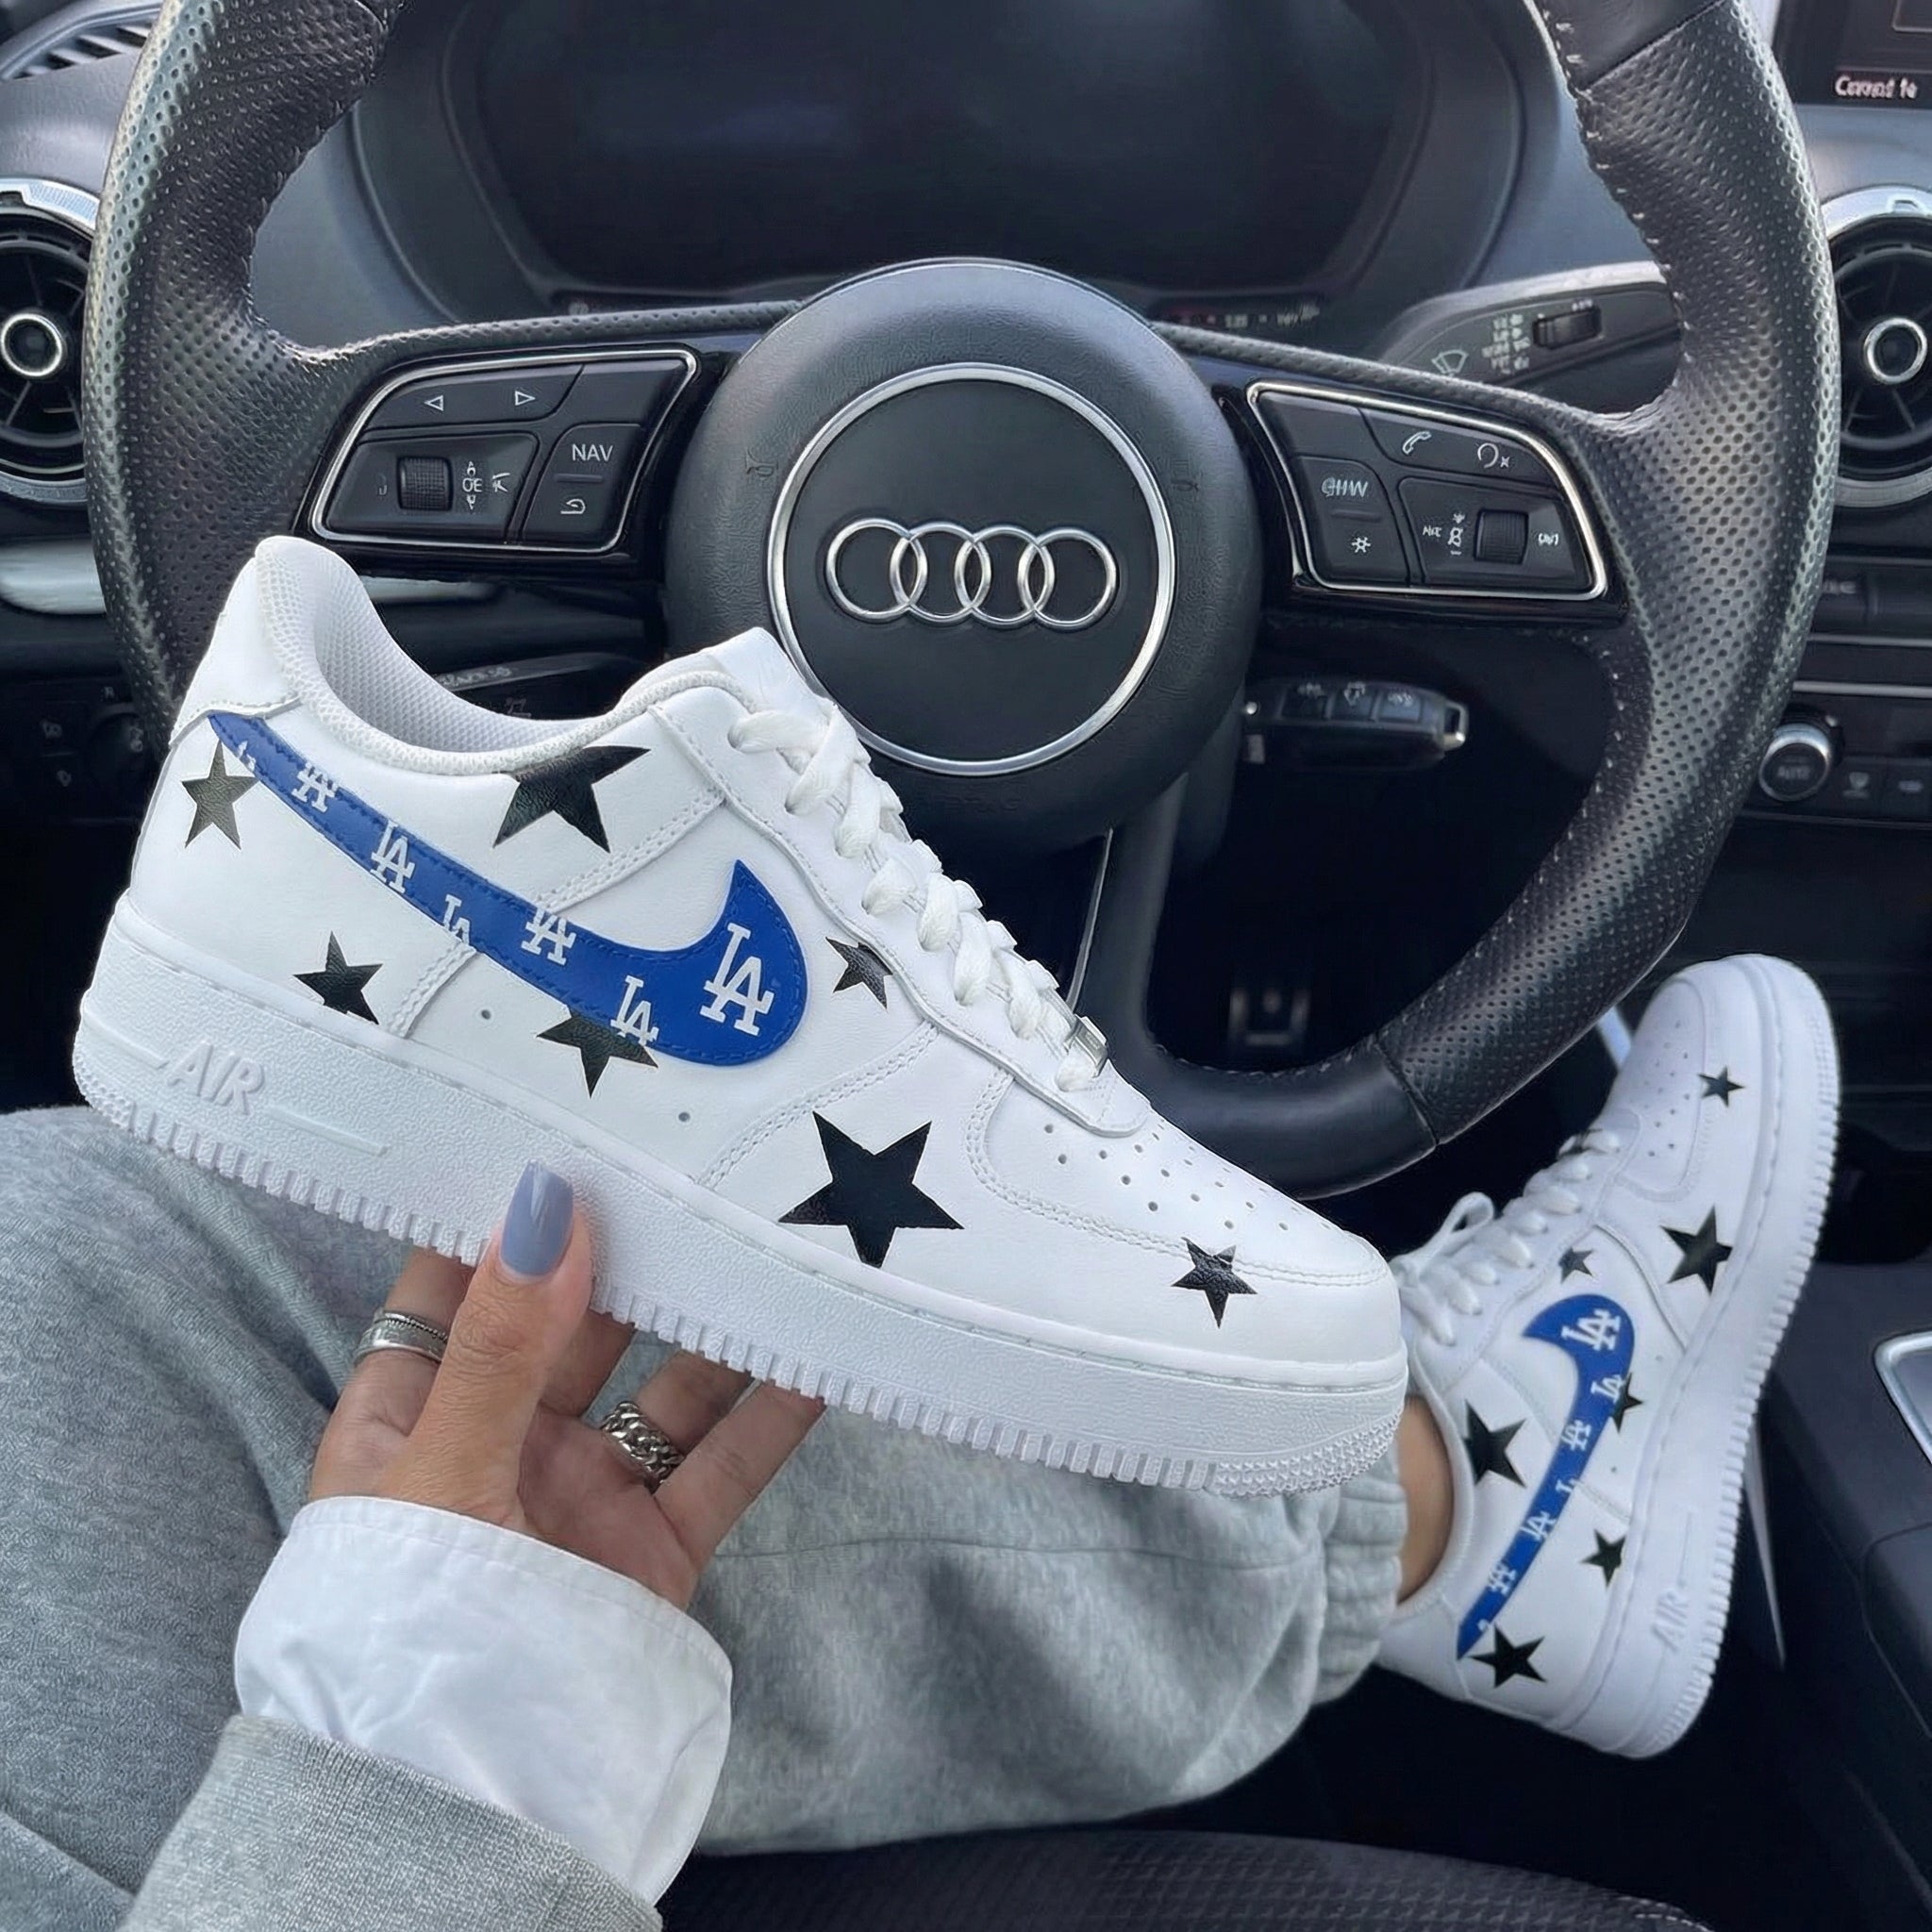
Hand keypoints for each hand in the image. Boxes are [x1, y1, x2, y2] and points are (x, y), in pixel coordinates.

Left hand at [311, 1162, 822, 1608]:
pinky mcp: (653, 1545)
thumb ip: (501, 1344)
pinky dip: (772, 1409)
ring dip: (717, 1319)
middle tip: (701, 1161)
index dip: (513, 1207)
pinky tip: (819, 1350)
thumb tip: (545, 1201)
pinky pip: (721, 1461)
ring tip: (776, 1238)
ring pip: (664, 1382)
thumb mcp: (441, 1470)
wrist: (460, 1803)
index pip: (461, 1282)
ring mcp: (582, 1491)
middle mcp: (500, 1438)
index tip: (574, 1123)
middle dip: (636, 1248)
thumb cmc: (405, 1629)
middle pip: (577, 1318)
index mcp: (412, 1410)